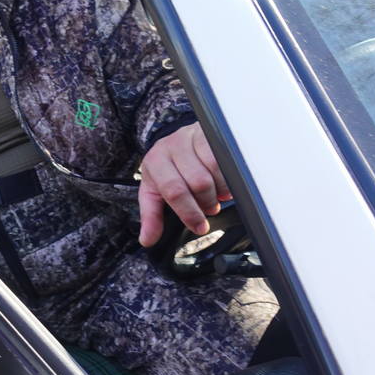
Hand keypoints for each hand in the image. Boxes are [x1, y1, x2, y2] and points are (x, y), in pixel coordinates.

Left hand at [138, 122, 230, 246]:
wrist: (180, 139)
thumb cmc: (167, 169)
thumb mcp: (154, 190)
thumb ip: (151, 215)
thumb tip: (147, 240)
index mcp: (154, 162)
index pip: (174, 191)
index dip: (189, 212)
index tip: (199, 226)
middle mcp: (171, 146)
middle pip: (198, 182)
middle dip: (207, 202)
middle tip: (209, 208)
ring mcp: (191, 136)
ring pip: (214, 170)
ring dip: (220, 189)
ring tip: (217, 195)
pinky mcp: (209, 133)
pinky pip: (225, 158)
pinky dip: (228, 176)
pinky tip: (225, 182)